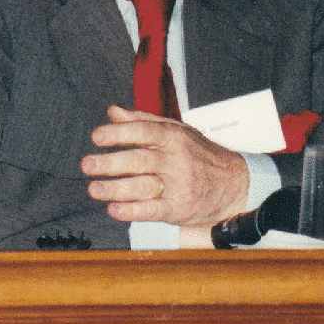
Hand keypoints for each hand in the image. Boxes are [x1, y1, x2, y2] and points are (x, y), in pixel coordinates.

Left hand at [81, 104, 249, 226]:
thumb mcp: (177, 131)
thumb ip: (143, 121)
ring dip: (115, 189)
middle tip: (88, 165)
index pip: (144, 131)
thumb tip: (113, 112)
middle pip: (139, 160)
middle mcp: (176, 160)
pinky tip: (115, 210)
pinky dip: (132, 211)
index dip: (119, 133)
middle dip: (110, 163)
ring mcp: (179, 185)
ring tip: (94, 189)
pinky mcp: (179, 209)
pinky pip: (153, 210)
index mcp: (174, 137)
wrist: (235, 183)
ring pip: (143, 186)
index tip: (97, 136)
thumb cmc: (200, 155)